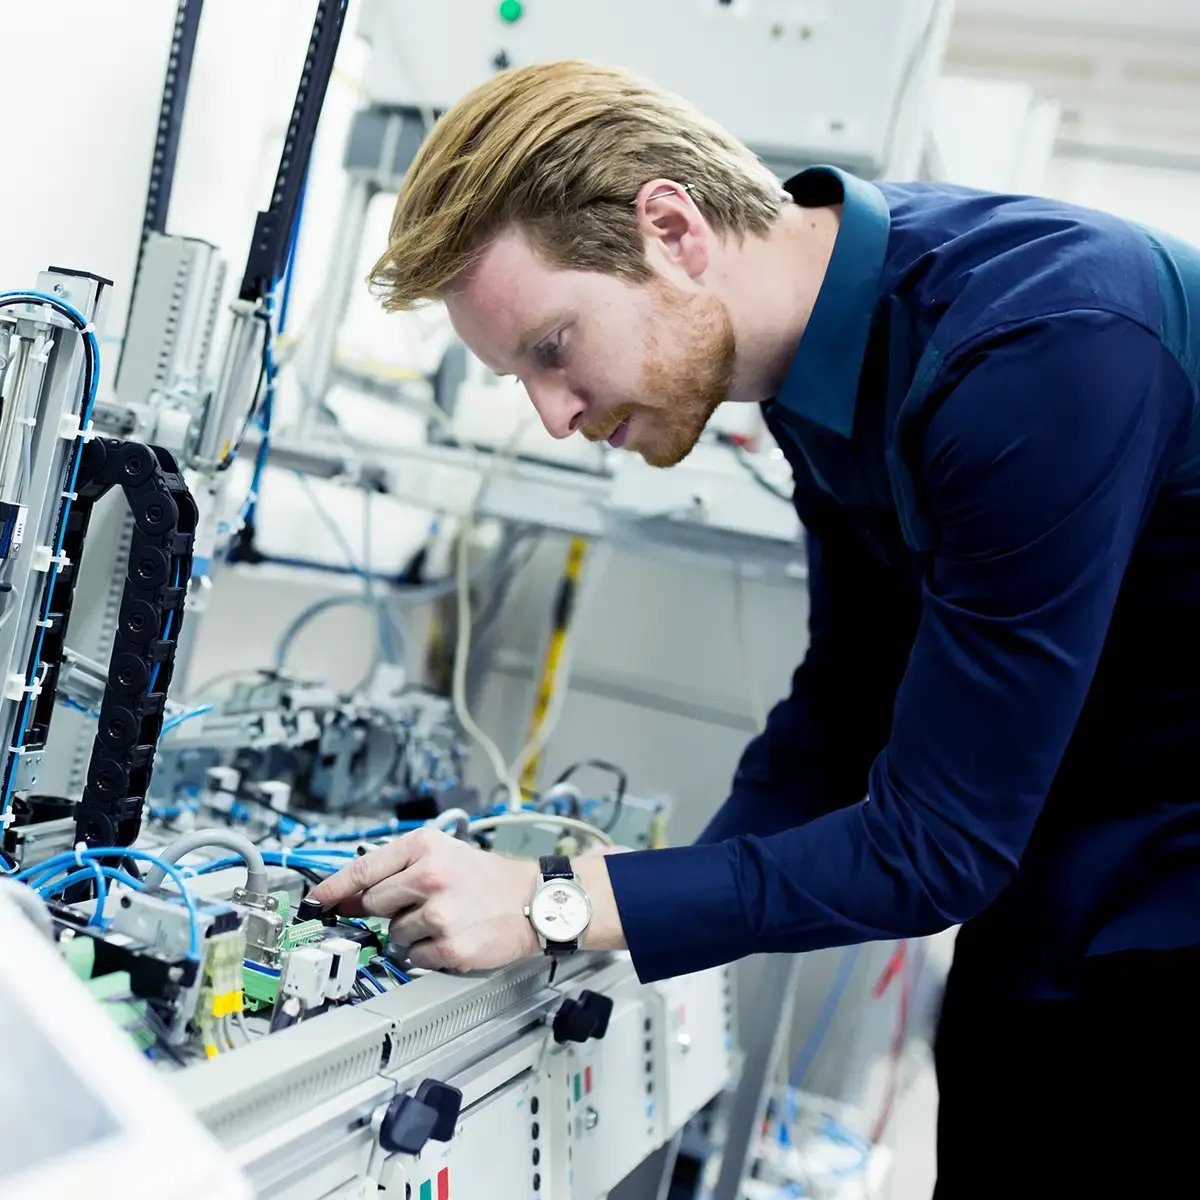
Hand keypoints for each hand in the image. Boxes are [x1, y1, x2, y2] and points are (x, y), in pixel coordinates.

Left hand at [308, 828, 539, 970]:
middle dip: (389, 908)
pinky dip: (426, 953)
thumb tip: (351, 895)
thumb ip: (398, 869)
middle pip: (374, 903)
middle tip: (417, 905)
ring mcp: (439, 913)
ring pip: (393, 933)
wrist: (534, 901)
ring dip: (411, 932)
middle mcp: (430, 876)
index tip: (317, 900)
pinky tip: (450, 937)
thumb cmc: (489, 878)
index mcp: (425, 847)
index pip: (363, 868)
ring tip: (444, 918)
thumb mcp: (444, 854)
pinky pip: (414, 957)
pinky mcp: (450, 945)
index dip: (334, 887)